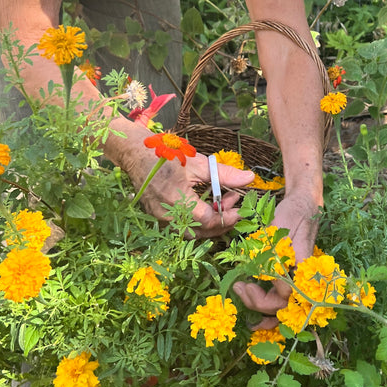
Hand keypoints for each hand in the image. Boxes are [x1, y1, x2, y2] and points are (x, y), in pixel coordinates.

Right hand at [127, 148, 254, 236]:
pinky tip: (207, 205)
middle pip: (201, 232)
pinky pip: (181, 228)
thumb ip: (224, 174)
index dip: (227, 217)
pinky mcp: (157, 218)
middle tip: (234, 203)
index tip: (240, 209)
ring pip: (191, 233)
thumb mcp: (198, 162)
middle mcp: (166, 214)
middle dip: (222, 221)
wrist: (136, 154)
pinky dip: (197, 221)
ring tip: (222, 202)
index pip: (207, 220)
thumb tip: (250, 178)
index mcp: (176, 198)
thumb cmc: (168, 155)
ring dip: (210, 222)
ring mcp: (160, 219)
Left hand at [233, 190, 322, 327]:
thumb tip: (265, 277)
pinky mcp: (290, 274)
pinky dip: (266, 300)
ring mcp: (297, 277)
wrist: (303, 203)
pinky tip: (250, 293)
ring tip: (241, 291)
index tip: (246, 284)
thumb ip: (274, 254)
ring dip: (260, 305)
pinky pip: (280, 294)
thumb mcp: (280, 230)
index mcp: (303, 269)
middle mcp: (303, 278)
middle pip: (282, 306)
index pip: (285, 296)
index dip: (263, 298)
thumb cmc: (293, 213)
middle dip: (258, 303)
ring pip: (281, 304)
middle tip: (238, 287)